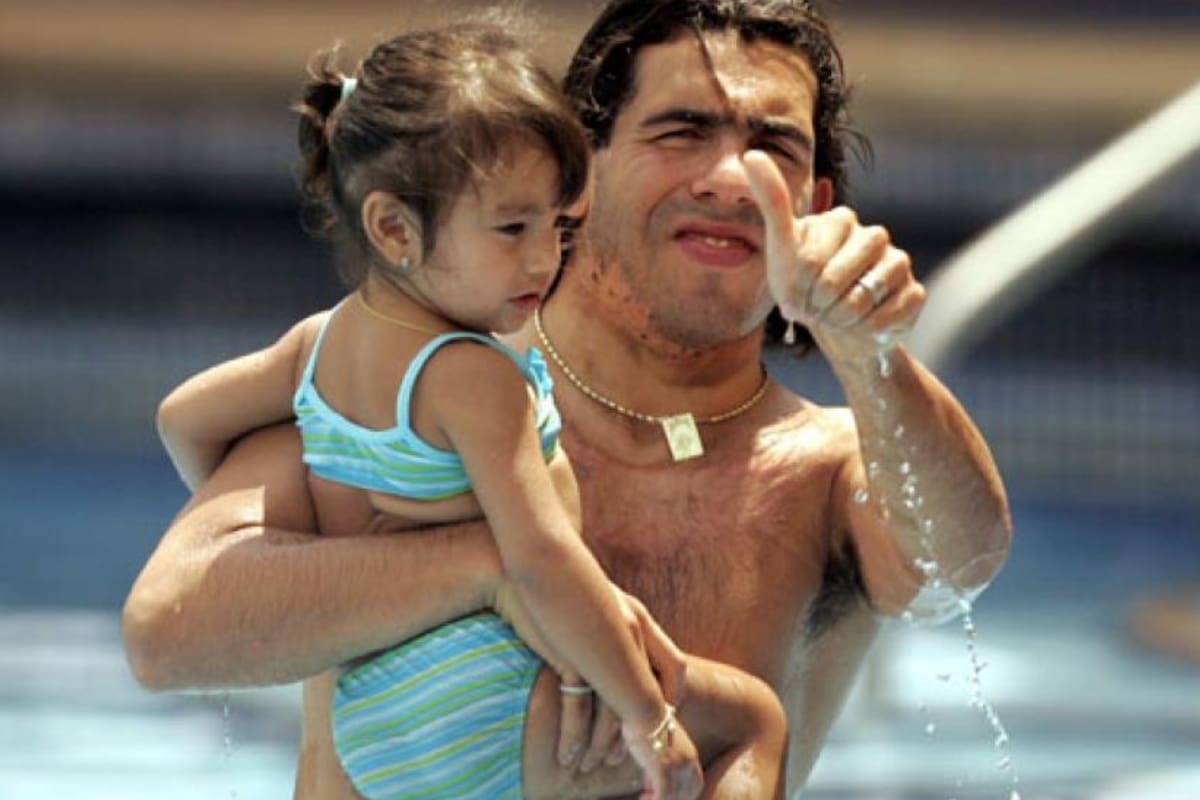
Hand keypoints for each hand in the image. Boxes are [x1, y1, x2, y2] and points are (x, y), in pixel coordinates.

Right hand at [568, 590, 684, 772]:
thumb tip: (624, 657)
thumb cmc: (563, 582)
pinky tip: (569, 755)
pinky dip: (575, 737)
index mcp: (641, 619)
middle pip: (653, 697)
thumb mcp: (604, 605)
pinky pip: (578, 708)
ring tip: (593, 766)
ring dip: (605, 745)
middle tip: (633, 762)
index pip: (679, 668)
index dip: (673, 700)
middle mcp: (630, 631)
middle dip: (646, 736)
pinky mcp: (571, 654)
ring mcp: (601, 644)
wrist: (532, 561)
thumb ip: (619, 629)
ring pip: (614, 711)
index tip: (662, 721)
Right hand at [623, 705, 702, 799]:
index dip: (685, 793)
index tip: (669, 795)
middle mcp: (688, 761)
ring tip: (643, 799)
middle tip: (654, 798)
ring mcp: (677, 766)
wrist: (645, 707)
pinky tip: (642, 799)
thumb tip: (648, 778)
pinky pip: (662, 796)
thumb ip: (657, 761)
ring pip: (674, 797)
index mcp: (690, 753)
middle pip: (690, 792)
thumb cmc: (645, 719)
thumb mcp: (656, 746)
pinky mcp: (663, 769)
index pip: (696, 782)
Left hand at [743, 150, 925, 359]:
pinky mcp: (914, 291)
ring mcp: (898, 262)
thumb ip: (771, 200)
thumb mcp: (781, 247)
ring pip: (864, 297)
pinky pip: (891, 314)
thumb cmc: (803, 284)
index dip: (796, 289)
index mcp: (841, 220)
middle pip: (834, 281)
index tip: (795, 296)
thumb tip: (751, 153)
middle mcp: (874, 236)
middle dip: (817, 306)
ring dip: (841, 319)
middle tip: (815, 310)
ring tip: (836, 317)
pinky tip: (863, 326)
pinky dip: (870, 328)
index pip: (808, 262)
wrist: (836, 326)